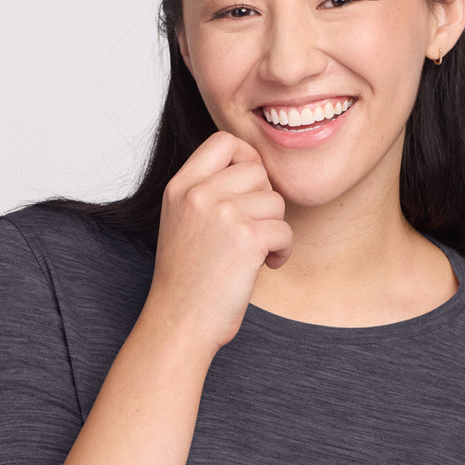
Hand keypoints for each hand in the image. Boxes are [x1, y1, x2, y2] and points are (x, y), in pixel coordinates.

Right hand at [144, 131, 292, 352]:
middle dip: (264, 201)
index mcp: (180, 187)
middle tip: (253, 229)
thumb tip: (256, 169)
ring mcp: (222, 215)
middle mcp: (199, 194)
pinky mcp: (247, 239)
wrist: (179, 321)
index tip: (248, 190)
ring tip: (257, 252)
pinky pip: (285, 230)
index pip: (224, 142)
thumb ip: (208, 191)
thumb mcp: (182, 222)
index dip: (246, 160)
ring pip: (275, 201)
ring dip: (275, 228)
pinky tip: (265, 265)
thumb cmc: (187, 279)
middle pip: (257, 171)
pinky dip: (282, 250)